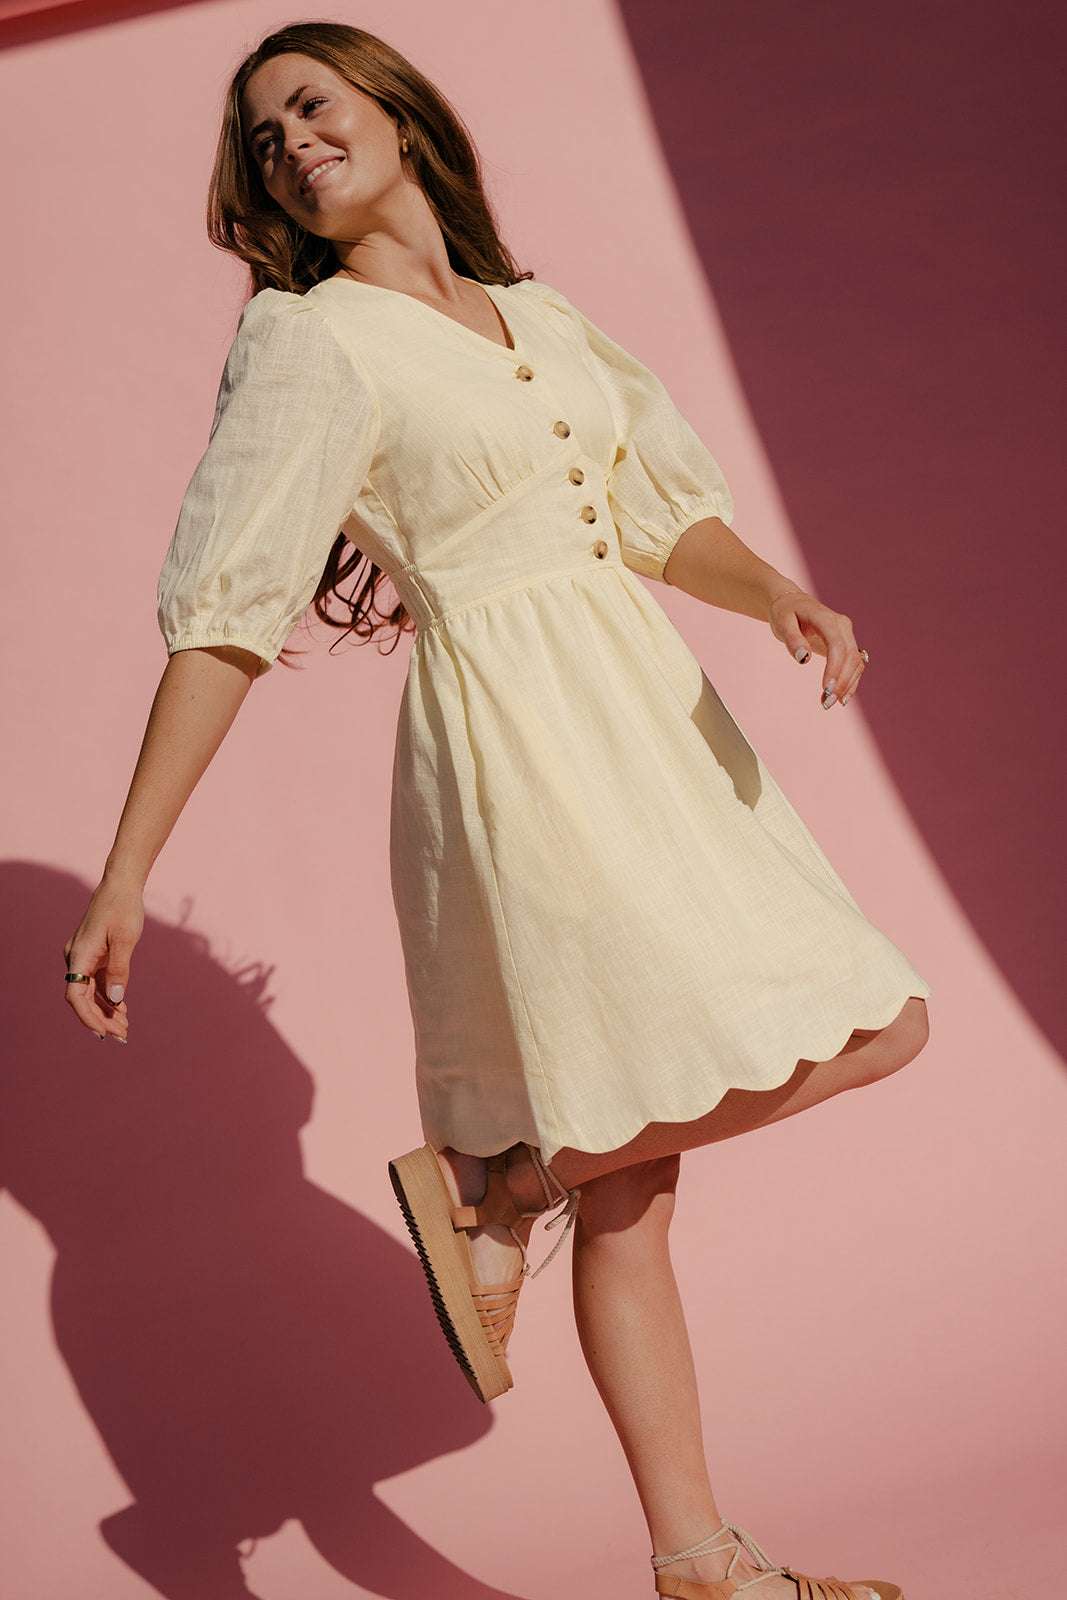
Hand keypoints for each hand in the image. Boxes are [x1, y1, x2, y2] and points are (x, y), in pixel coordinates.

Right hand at [62, 876, 143, 1042]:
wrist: (121, 885)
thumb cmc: (123, 908)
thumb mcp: (125, 939)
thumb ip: (119, 970)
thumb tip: (115, 1000)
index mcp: (79, 955)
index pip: (75, 996)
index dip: (88, 1016)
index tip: (104, 1032)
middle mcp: (77, 958)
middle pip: (82, 998)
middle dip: (100, 1018)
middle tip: (122, 1035)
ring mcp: (85, 957)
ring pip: (90, 992)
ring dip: (105, 1010)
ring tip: (124, 1026)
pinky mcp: (95, 955)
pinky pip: (97, 982)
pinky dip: (108, 996)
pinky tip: (121, 1008)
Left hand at [768, 591, 868, 708]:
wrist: (793, 604)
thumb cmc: (785, 613)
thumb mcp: (781, 623)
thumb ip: (792, 639)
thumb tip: (803, 659)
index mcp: (826, 618)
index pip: (837, 644)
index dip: (834, 667)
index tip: (826, 688)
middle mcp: (842, 626)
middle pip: (850, 656)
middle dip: (842, 682)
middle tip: (826, 703)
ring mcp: (847, 635)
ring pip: (856, 663)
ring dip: (847, 686)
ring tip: (828, 703)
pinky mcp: (847, 645)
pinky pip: (854, 666)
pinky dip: (849, 682)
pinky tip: (840, 698)